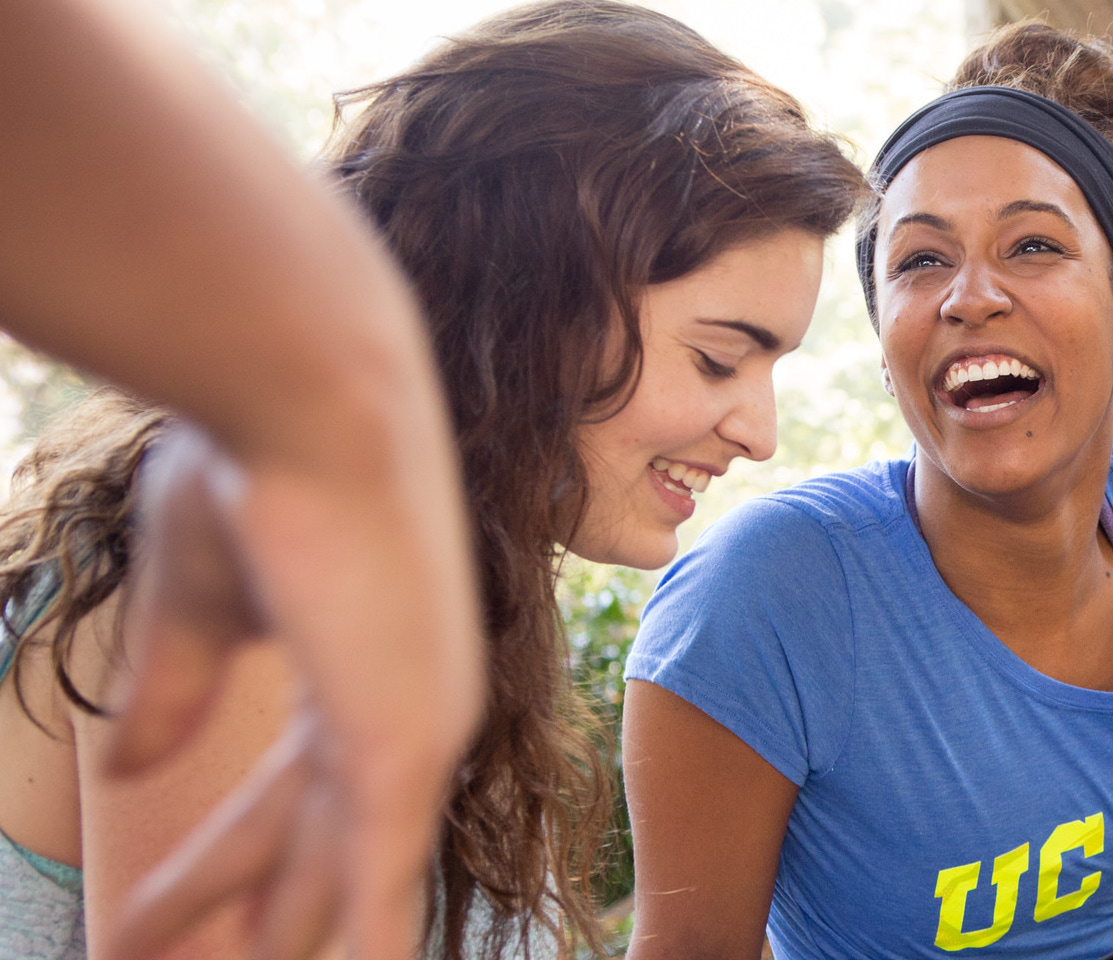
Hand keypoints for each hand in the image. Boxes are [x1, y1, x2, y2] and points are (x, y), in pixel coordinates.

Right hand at [99, 425, 478, 959]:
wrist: (312, 394)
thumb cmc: (258, 462)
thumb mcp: (200, 593)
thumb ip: (178, 685)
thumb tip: (134, 768)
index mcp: (368, 675)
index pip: (285, 803)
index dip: (213, 870)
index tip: (139, 923)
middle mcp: (411, 712)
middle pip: (311, 858)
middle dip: (240, 925)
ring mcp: (416, 733)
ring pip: (339, 883)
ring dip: (272, 941)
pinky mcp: (403, 744)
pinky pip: (374, 882)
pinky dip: (359, 941)